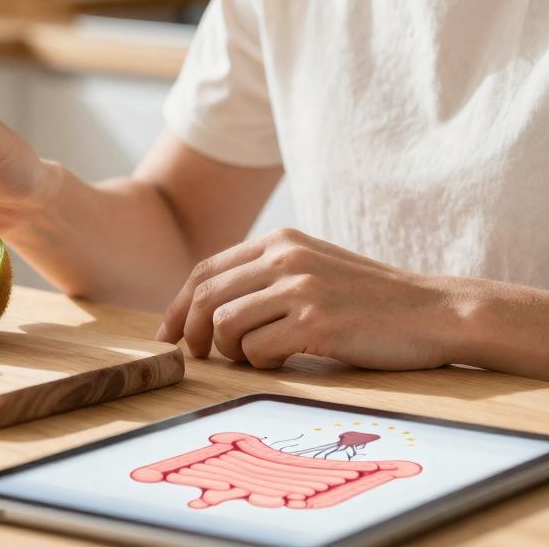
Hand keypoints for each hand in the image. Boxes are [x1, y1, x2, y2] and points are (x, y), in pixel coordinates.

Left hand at [155, 228, 461, 370]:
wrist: (435, 311)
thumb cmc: (370, 300)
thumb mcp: (313, 269)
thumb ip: (266, 277)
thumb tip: (205, 310)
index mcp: (280, 242)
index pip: (205, 270)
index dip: (177, 305)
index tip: (167, 335)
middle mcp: (285, 258)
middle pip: (204, 296)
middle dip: (189, 332)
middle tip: (196, 357)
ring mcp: (300, 288)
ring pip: (224, 323)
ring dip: (229, 350)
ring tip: (253, 356)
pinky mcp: (316, 321)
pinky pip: (258, 348)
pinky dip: (260, 361)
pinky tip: (281, 360)